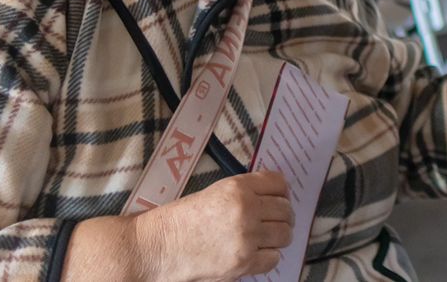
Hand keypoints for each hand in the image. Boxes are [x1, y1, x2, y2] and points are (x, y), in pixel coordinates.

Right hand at [134, 171, 293, 281]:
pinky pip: (273, 258)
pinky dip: (269, 256)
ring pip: (284, 234)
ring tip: (267, 237)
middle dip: (282, 215)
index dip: (281, 191)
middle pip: (285, 209)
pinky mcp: (244, 262)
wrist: (160, 247)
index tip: (279, 197)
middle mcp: (247, 210)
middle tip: (275, 220)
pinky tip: (257, 253)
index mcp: (238, 188)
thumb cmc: (182, 220)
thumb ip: (245, 192)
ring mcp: (247, 237)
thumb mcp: (215, 193)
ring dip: (279, 236)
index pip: (278, 183)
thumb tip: (272, 196)